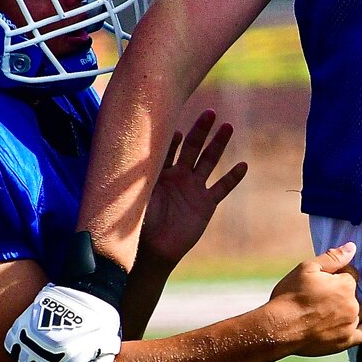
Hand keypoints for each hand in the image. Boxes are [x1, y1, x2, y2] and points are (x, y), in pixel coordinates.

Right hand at [4, 283, 122, 361]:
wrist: (88, 286)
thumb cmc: (101, 320)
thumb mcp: (106, 347)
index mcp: (70, 356)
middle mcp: (49, 347)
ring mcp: (33, 335)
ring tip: (46, 354)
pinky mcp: (22, 323)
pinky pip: (13, 347)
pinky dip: (21, 348)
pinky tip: (33, 344)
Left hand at [138, 110, 247, 266]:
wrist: (153, 248)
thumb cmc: (139, 223)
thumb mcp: (135, 199)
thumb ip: (134, 181)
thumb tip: (118, 161)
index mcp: (160, 171)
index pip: (169, 148)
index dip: (172, 138)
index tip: (174, 130)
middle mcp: (179, 175)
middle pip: (192, 147)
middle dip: (200, 130)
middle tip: (209, 113)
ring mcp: (194, 188)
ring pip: (209, 161)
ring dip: (218, 144)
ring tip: (227, 127)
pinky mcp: (206, 203)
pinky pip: (221, 188)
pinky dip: (232, 178)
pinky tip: (243, 166)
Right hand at [266, 243, 361, 355]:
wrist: (280, 328)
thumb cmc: (290, 296)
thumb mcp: (307, 268)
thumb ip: (332, 258)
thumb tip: (352, 248)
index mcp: (345, 285)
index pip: (350, 274)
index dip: (336, 274)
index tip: (321, 280)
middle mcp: (353, 305)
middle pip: (354, 293)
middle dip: (341, 292)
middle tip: (320, 296)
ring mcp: (351, 324)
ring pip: (358, 311)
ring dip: (348, 308)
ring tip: (327, 310)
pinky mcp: (347, 340)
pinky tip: (361, 322)